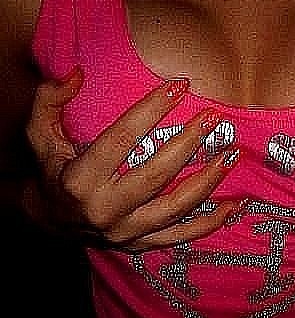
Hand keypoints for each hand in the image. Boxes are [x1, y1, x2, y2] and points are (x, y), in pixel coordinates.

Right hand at [25, 68, 241, 251]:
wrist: (51, 221)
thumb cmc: (51, 172)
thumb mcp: (38, 135)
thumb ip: (49, 100)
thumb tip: (76, 73)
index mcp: (80, 180)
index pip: (122, 139)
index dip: (152, 109)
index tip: (178, 86)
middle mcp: (105, 209)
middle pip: (156, 174)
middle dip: (188, 143)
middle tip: (213, 117)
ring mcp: (126, 232)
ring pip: (175, 207)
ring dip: (208, 181)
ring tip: (231, 154)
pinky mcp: (141, 244)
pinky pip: (180, 237)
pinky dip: (209, 224)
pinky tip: (233, 207)